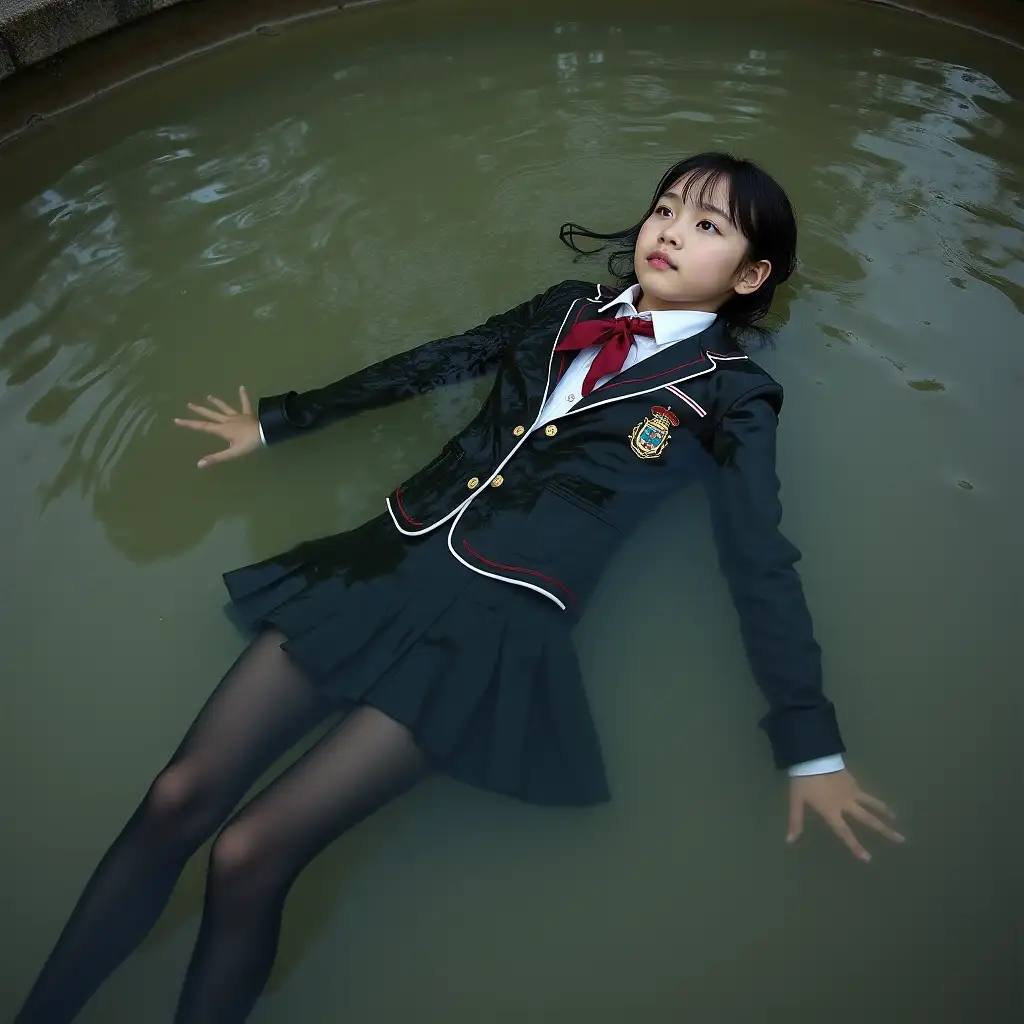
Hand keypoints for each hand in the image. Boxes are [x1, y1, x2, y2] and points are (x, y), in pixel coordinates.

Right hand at [173, 386, 261, 467]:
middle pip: (211, 414)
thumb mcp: (233, 453)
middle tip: (188, 404)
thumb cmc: (250, 444)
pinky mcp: (248, 414)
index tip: (176, 420)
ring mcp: (238, 416)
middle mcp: (227, 420)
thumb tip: (199, 464)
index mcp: (222, 429)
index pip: (202, 426)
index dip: (188, 424)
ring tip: (208, 396)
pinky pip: (245, 403)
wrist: (267, 433)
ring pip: (224, 407)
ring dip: (216, 402)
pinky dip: (243, 395)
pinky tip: (241, 387)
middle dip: (199, 410)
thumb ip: (216, 458)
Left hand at [787, 769, 903, 861]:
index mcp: (831, 811)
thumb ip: (795, 821)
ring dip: (884, 812)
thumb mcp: (796, 800)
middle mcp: (846, 804)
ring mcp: (852, 791)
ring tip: (895, 819)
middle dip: (885, 831)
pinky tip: (876, 801)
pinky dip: (872, 798)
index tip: (868, 859)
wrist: (812, 755)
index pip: (845, 833)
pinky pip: (865, 792)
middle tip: (901, 839)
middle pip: (868, 820)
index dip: (856, 846)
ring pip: (872, 804)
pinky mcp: (853, 780)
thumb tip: (789, 841)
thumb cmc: (803, 780)